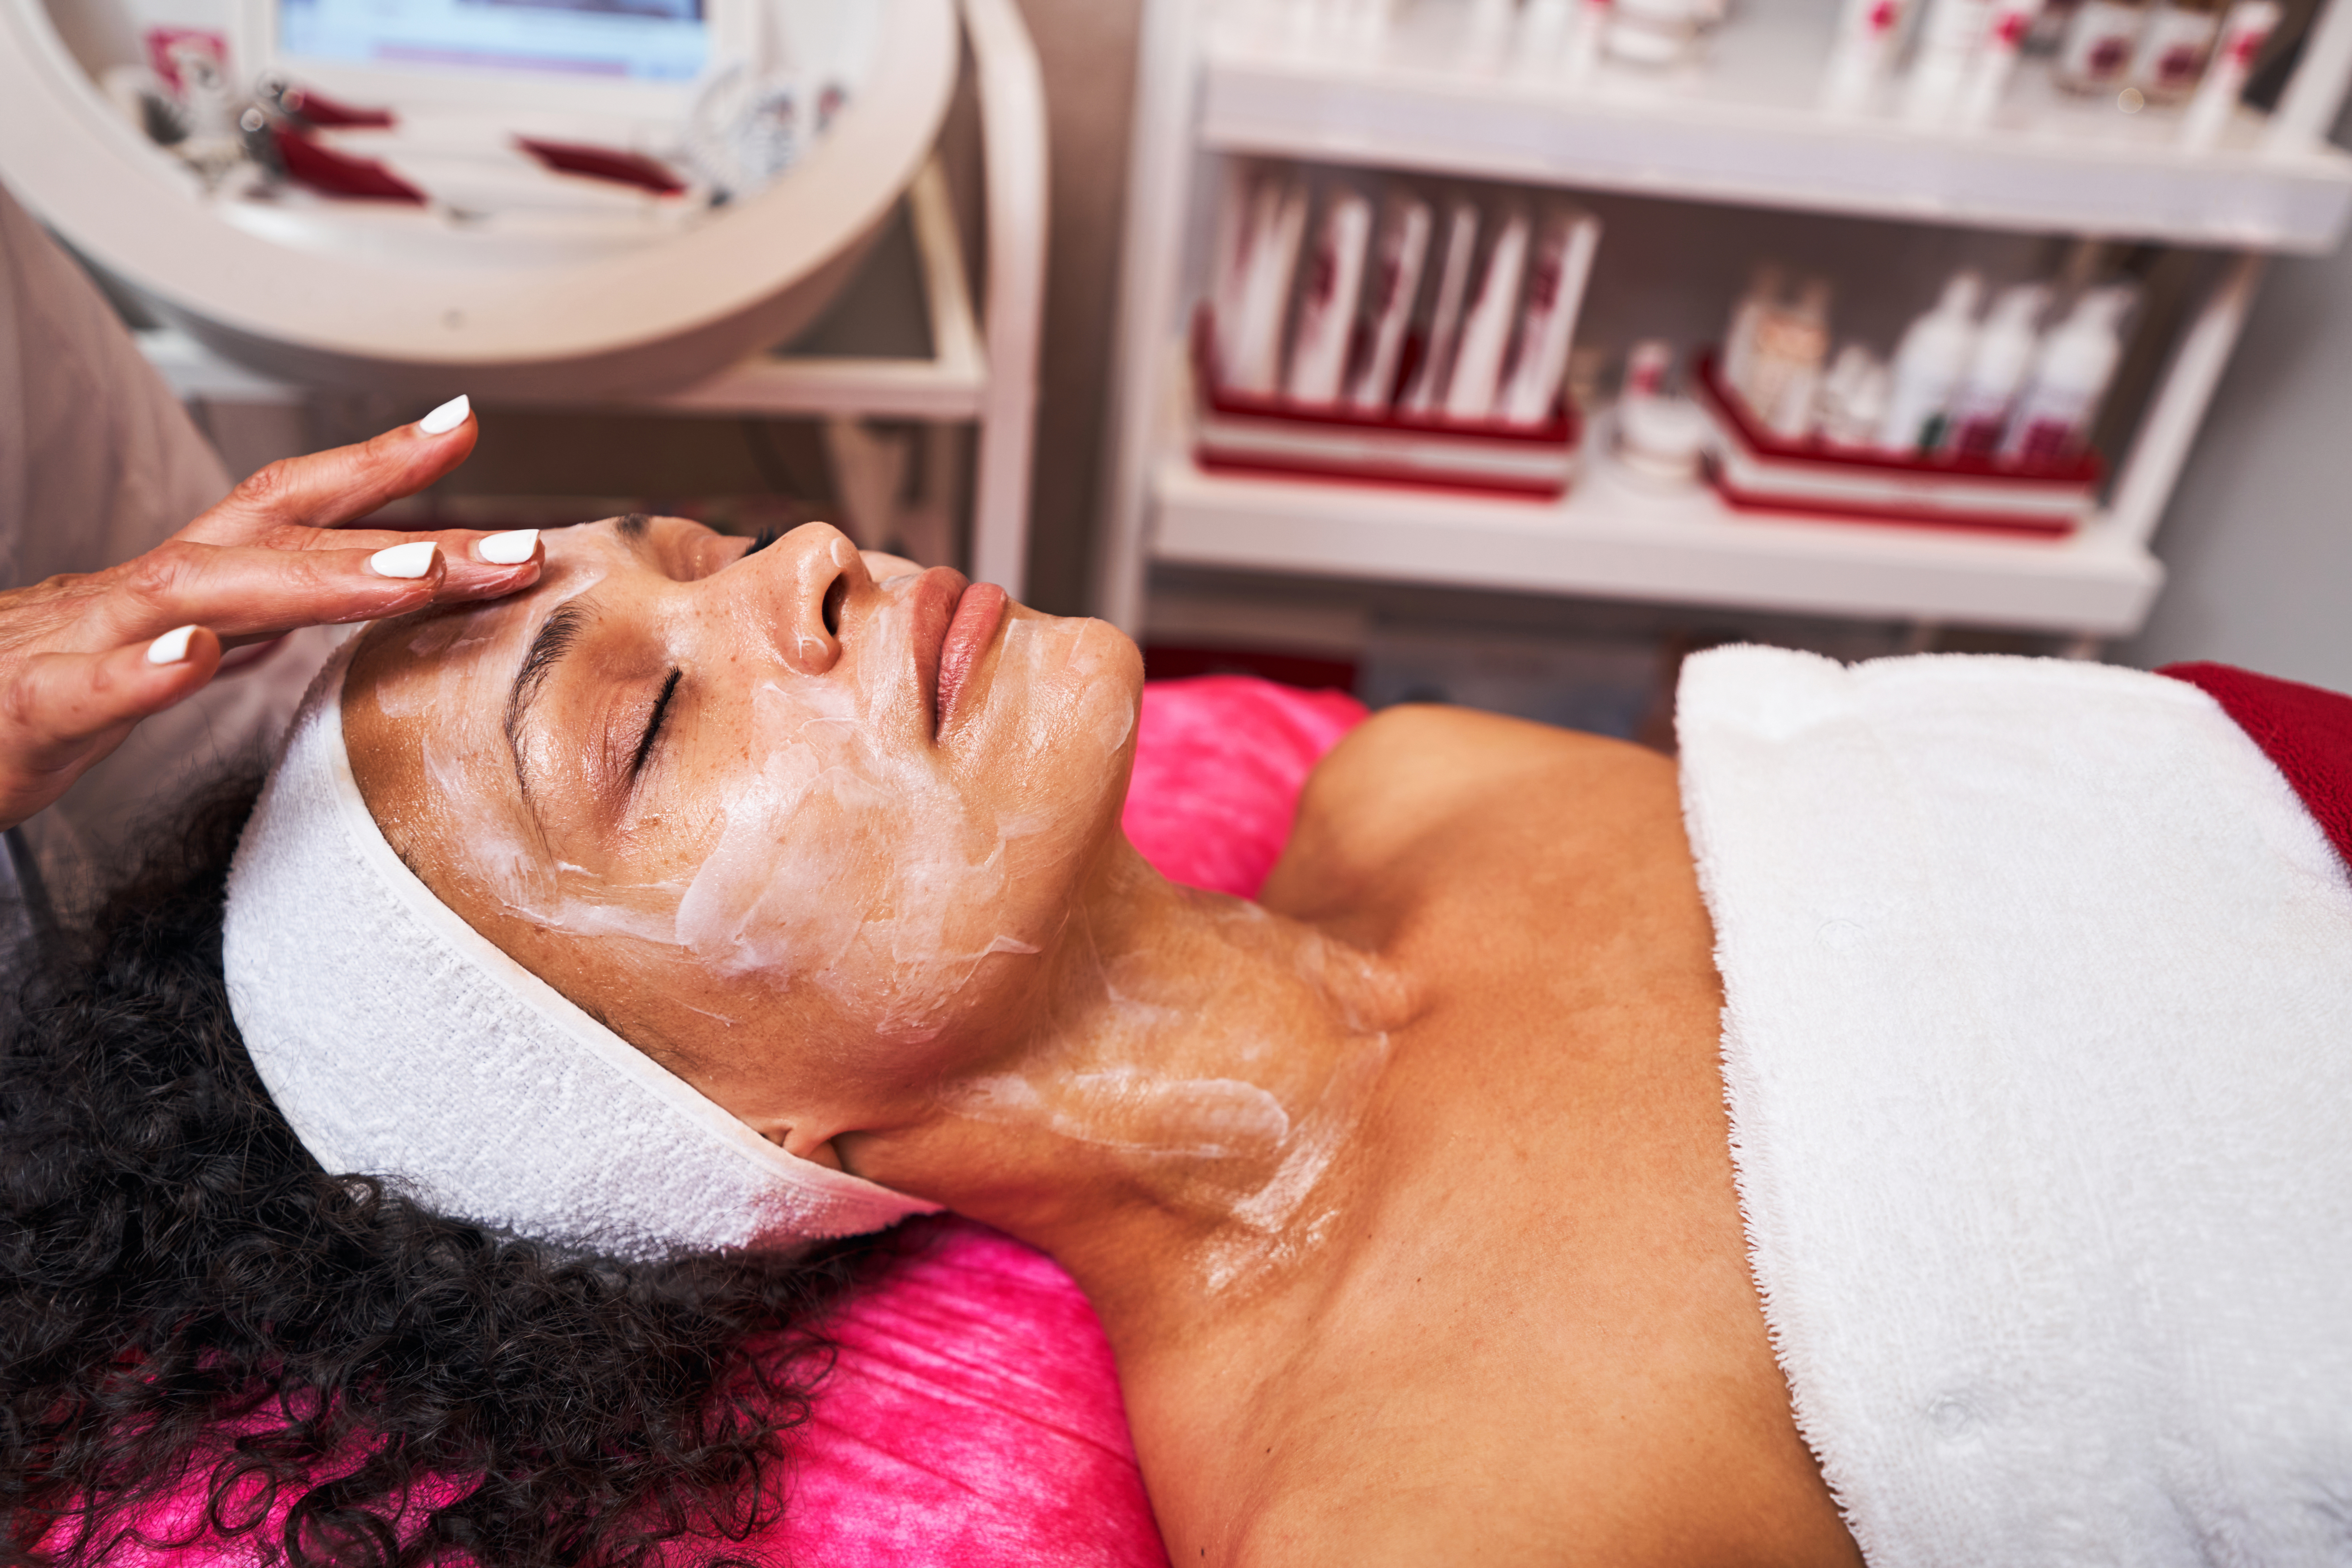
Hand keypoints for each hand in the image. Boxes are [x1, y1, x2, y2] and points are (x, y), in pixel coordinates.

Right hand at [0, 398, 543, 832]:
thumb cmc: (30, 698)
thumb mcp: (160, 656)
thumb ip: (237, 621)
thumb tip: (325, 595)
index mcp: (180, 587)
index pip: (293, 508)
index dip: (377, 466)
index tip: (462, 428)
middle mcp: (140, 597)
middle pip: (282, 540)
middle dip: (401, 531)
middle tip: (510, 541)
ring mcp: (80, 644)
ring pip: (203, 595)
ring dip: (316, 581)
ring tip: (414, 577)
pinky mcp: (28, 710)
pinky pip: (89, 687)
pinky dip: (146, 670)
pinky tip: (200, 658)